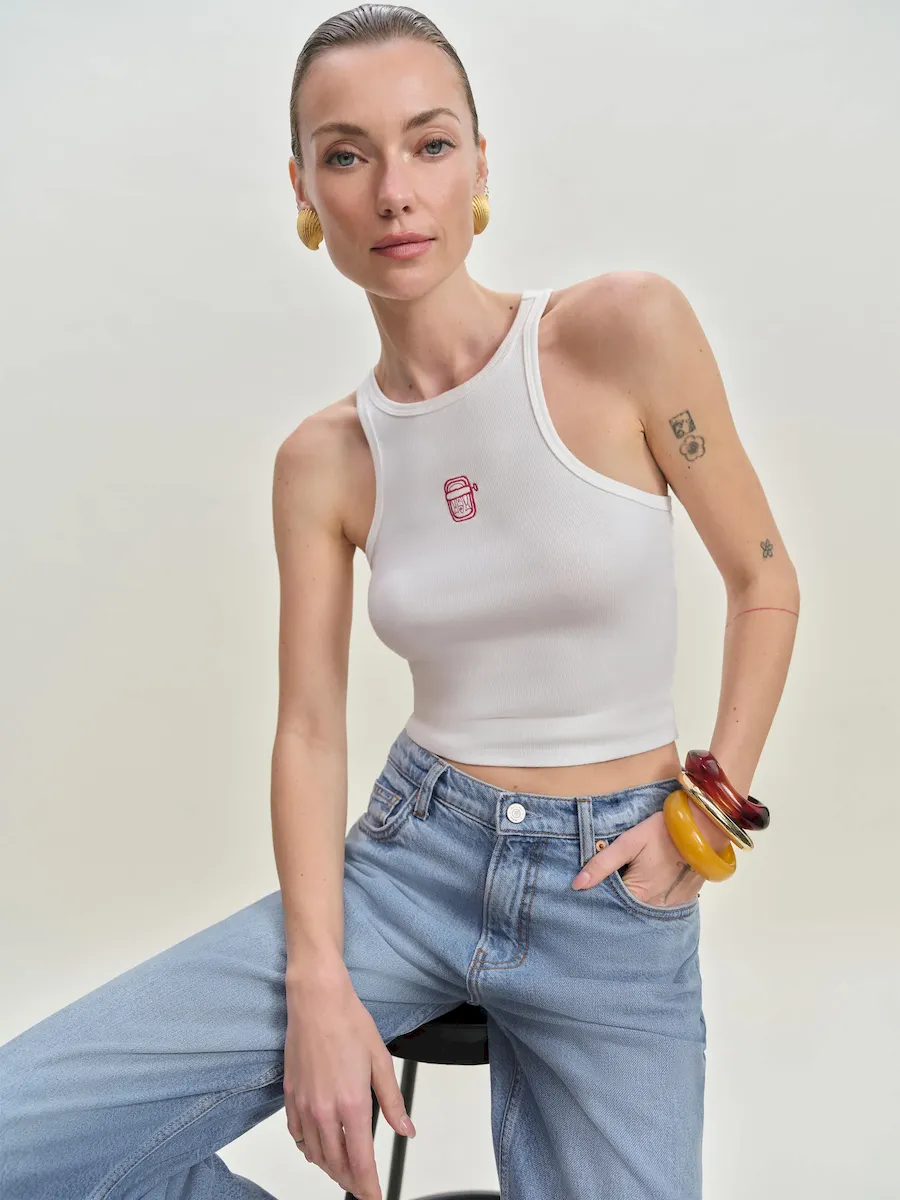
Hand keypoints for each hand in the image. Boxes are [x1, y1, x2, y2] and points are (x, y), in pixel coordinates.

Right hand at [283, 975, 414, 1198]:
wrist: (316, 1000)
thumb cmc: (349, 1022)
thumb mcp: (381, 1060)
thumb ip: (392, 1101)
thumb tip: (406, 1129)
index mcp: (351, 1104)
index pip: (360, 1162)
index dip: (369, 1186)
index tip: (375, 1197)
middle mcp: (324, 1111)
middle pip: (336, 1164)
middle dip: (351, 1181)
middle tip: (364, 1187)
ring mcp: (304, 1105)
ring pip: (315, 1155)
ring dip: (331, 1168)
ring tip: (345, 1172)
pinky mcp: (290, 1096)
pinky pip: (297, 1136)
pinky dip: (309, 1149)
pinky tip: (318, 1149)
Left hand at [572, 809, 705, 906]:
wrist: (703, 831)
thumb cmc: (662, 833)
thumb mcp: (629, 843)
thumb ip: (602, 864)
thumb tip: (577, 885)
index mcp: (637, 896)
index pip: (607, 905)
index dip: (596, 897)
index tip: (585, 891)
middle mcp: (653, 909)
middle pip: (625, 911)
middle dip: (612, 902)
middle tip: (604, 887)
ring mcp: (669, 909)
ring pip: (640, 911)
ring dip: (630, 903)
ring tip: (622, 888)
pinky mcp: (681, 903)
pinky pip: (657, 908)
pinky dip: (647, 901)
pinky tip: (642, 889)